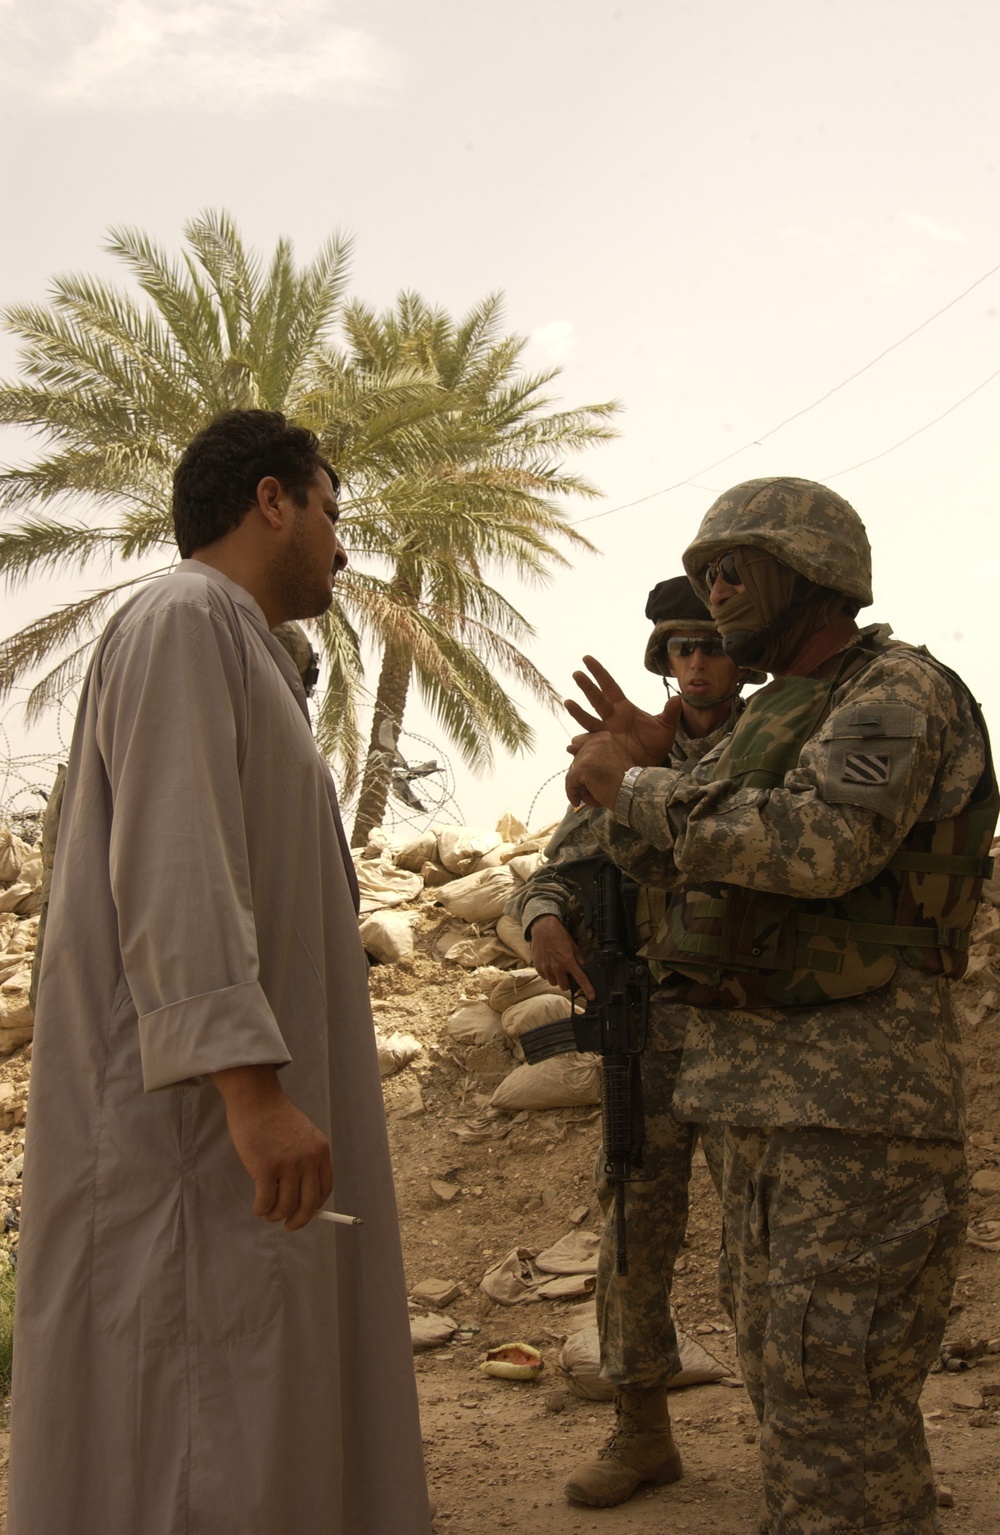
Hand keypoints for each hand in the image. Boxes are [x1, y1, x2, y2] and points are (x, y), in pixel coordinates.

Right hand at [212, 1064, 333, 1230]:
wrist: (256, 1099)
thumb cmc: (274, 1118)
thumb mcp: (301, 1136)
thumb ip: (305, 1161)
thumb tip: (301, 1197)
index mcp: (320, 1151)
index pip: (325, 1188)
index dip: (316, 1206)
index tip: (305, 1214)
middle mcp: (308, 1159)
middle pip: (309, 1204)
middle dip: (299, 1221)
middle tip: (289, 1226)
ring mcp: (288, 1164)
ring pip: (285, 1206)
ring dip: (275, 1215)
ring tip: (266, 1213)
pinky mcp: (266, 1168)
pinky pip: (266, 1202)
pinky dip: (261, 1210)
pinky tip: (258, 1207)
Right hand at [529, 914, 595, 999]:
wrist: (543, 928)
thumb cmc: (558, 935)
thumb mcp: (573, 945)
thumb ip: (578, 958)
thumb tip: (582, 966)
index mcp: (568, 961)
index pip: (580, 979)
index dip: (587, 989)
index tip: (591, 996)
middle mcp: (557, 967)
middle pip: (564, 986)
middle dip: (567, 982)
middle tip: (567, 974)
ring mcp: (546, 968)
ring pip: (554, 983)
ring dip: (557, 978)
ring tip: (557, 968)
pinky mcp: (538, 967)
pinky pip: (545, 977)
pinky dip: (548, 974)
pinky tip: (549, 965)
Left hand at [565, 730, 639, 810]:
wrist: (634, 792)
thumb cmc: (626, 781)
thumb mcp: (612, 760)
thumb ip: (594, 755)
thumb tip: (568, 748)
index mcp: (605, 737)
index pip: (584, 750)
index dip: (586, 768)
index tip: (592, 780)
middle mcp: (596, 741)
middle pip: (578, 762)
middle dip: (583, 780)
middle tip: (593, 793)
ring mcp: (589, 753)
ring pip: (573, 773)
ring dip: (580, 788)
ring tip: (591, 799)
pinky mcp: (583, 767)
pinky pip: (570, 782)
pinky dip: (572, 793)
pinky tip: (577, 802)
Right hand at [566, 656, 681, 765]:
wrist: (650, 768)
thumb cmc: (656, 746)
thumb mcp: (666, 728)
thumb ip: (670, 713)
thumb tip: (679, 699)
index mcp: (623, 709)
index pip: (609, 686)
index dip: (599, 673)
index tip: (587, 659)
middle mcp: (611, 718)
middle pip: (596, 699)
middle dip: (586, 686)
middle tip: (577, 673)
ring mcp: (604, 734)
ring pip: (588, 720)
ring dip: (578, 712)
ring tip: (568, 702)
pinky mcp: (602, 749)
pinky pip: (588, 746)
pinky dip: (578, 746)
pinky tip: (571, 746)